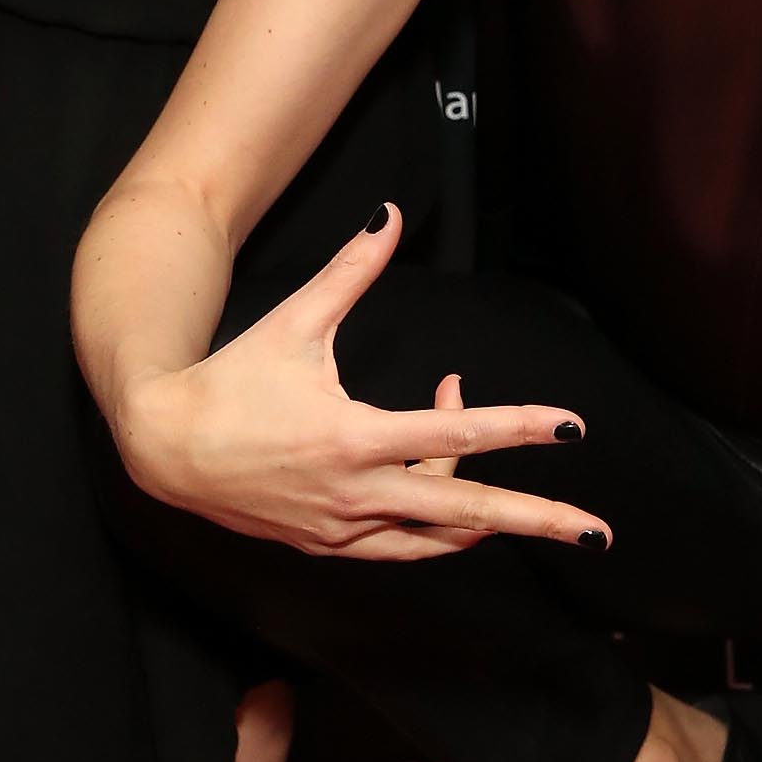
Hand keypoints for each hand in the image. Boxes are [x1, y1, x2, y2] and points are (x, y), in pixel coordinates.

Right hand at [115, 204, 610, 561]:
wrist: (162, 448)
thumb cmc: (229, 380)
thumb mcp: (293, 321)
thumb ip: (349, 270)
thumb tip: (389, 214)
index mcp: (352, 437)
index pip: (456, 436)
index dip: (519, 428)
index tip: (571, 428)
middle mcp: (354, 493)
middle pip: (467, 514)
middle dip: (538, 521)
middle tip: (598, 532)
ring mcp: (342, 528)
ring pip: (434, 533)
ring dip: (480, 514)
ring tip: (510, 489)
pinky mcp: (327, 546)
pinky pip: (399, 548)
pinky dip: (434, 528)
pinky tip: (451, 502)